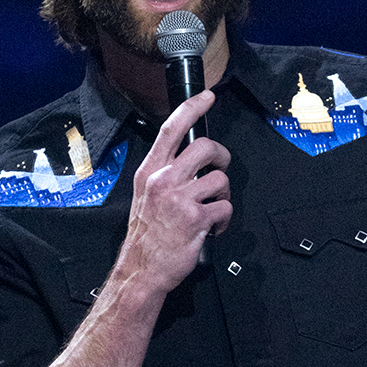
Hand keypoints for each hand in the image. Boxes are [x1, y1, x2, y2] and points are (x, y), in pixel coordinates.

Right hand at [120, 89, 231, 292]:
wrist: (141, 270)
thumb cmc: (146, 236)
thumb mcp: (145, 196)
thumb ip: (164, 175)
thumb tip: (192, 162)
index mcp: (150, 171)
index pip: (171, 129)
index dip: (192, 108)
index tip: (207, 96)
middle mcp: (163, 180)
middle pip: (205, 147)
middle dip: (221, 156)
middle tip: (221, 167)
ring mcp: (180, 198)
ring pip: (220, 179)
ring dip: (223, 194)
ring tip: (213, 208)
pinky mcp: (196, 218)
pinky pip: (224, 207)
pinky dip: (224, 219)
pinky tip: (213, 227)